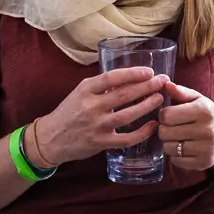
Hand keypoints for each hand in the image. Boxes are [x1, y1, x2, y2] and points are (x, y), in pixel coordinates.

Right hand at [30, 67, 168, 165]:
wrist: (50, 138)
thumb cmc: (68, 113)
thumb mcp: (80, 93)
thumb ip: (101, 87)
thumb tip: (129, 78)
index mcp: (85, 90)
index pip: (112, 77)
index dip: (132, 73)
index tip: (149, 71)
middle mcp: (91, 106)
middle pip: (124, 94)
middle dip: (147, 86)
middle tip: (163, 81)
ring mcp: (96, 125)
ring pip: (127, 115)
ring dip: (147, 105)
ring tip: (160, 98)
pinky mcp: (101, 143)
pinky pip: (126, 138)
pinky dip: (142, 132)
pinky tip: (152, 126)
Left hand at [157, 84, 213, 171]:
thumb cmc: (207, 116)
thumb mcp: (198, 100)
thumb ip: (181, 92)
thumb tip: (166, 84)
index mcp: (203, 111)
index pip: (166, 115)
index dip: (163, 116)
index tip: (168, 116)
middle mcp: (206, 129)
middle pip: (165, 133)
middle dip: (164, 130)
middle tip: (171, 129)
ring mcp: (206, 148)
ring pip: (169, 148)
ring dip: (169, 144)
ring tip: (177, 138)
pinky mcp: (204, 162)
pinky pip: (176, 161)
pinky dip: (176, 156)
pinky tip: (184, 149)